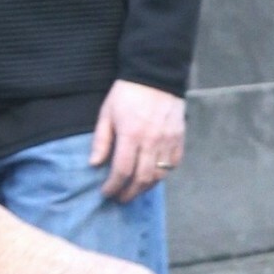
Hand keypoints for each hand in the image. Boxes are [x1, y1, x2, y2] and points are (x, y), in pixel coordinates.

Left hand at [90, 80, 186, 203]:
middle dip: (129, 193)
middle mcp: (151, 142)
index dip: (113, 186)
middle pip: (142, 179)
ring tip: (136, 190)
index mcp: (131, 135)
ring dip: (146, 187)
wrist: (155, 75)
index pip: (121, 170)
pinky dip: (163, 173)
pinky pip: (173, 164)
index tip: (106, 192)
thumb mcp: (107, 113)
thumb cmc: (127, 93)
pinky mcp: (179, 139)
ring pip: (159, 176)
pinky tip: (153, 175)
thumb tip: (95, 164)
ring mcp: (168, 142)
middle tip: (121, 198)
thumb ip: (101, 140)